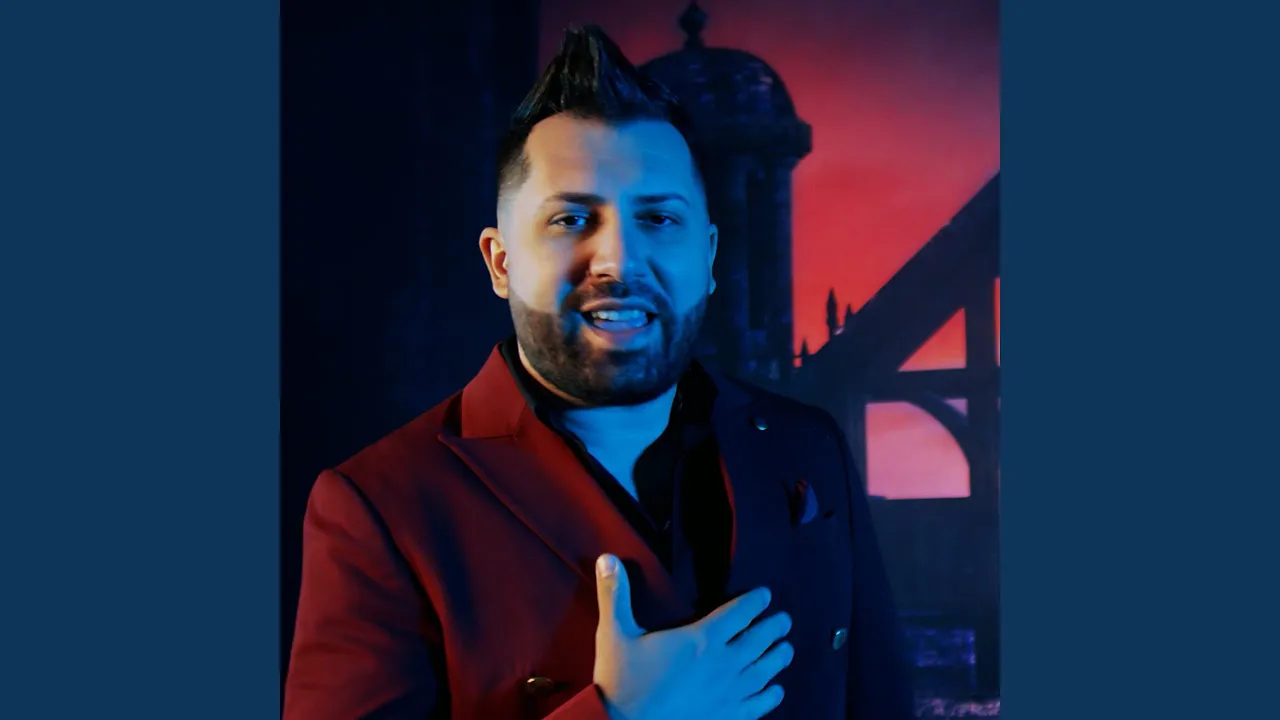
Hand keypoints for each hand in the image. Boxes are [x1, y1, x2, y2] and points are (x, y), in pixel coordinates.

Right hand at [592, 553, 792, 719]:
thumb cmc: (621, 681)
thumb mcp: (614, 634)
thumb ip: (615, 594)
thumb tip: (607, 557)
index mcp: (701, 639)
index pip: (739, 613)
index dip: (756, 601)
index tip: (767, 594)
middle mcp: (723, 664)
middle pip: (760, 639)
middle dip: (775, 626)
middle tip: (785, 619)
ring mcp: (728, 694)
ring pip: (765, 671)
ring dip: (779, 658)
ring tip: (788, 648)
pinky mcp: (726, 718)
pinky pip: (757, 706)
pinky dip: (770, 696)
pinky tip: (777, 691)